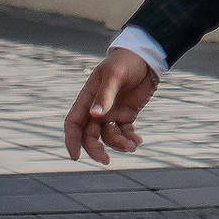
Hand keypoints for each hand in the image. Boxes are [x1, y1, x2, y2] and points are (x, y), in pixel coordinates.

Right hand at [65, 49, 159, 165]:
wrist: (146, 57)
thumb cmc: (126, 61)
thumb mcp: (115, 75)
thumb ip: (105, 95)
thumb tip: (95, 116)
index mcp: (87, 98)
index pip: (73, 123)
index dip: (71, 140)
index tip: (76, 156)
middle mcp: (97, 109)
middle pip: (90, 136)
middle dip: (96, 149)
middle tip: (106, 160)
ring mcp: (112, 113)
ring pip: (109, 137)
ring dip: (118, 145)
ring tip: (132, 145)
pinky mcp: (127, 115)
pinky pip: (125, 132)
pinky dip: (130, 139)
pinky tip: (138, 140)